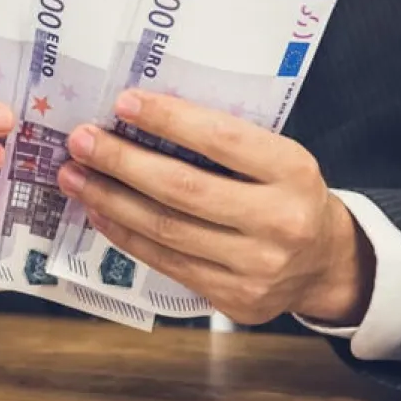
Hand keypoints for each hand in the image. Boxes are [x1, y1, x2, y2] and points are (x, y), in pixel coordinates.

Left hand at [57, 89, 375, 326]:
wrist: (326, 264)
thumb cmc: (286, 194)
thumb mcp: (276, 158)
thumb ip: (223, 142)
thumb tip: (140, 117)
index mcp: (294, 172)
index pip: (222, 139)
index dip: (169, 119)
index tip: (122, 103)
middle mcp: (280, 222)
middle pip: (182, 189)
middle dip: (121, 162)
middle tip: (80, 141)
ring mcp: (257, 267)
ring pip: (165, 230)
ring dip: (109, 199)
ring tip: (74, 176)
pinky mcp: (234, 298)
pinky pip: (165, 262)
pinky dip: (125, 234)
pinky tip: (99, 211)